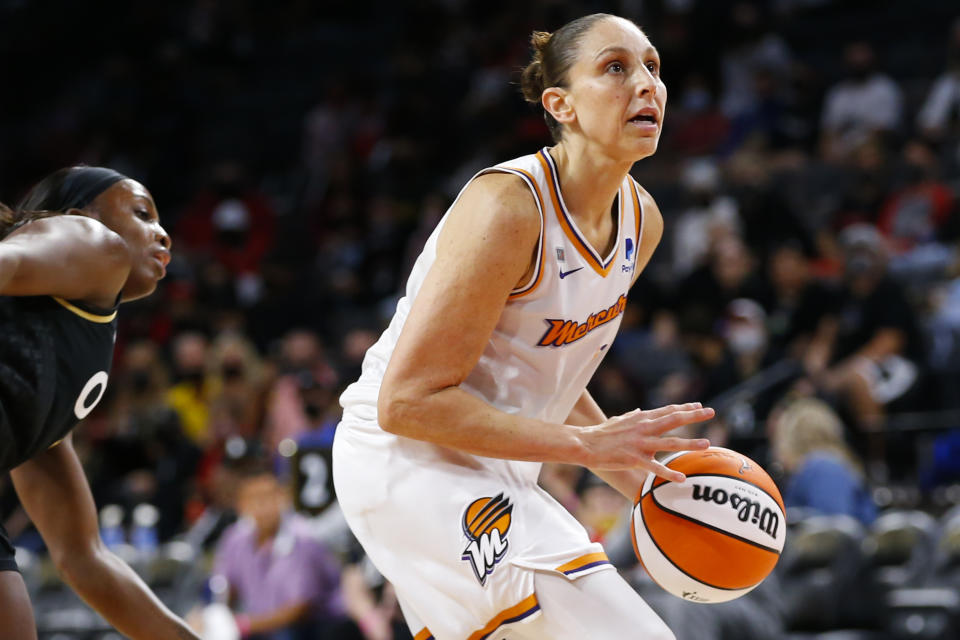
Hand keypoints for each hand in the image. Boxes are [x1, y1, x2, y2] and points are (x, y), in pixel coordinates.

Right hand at [578, 402, 712, 480]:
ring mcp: (641, 444)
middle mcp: (644, 428)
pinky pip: (655, 468)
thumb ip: (632, 416)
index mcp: (641, 419)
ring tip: (707, 443)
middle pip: (673, 420)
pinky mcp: (634, 459)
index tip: (700, 405)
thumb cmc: (601, 433)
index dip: (685, 407)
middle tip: (711, 412)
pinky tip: (681, 478)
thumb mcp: (618, 420)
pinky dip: (669, 473)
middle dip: (694, 416)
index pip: (668, 410)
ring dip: (690, 443)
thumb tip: (640, 411)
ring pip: (670, 443)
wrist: (585, 444)